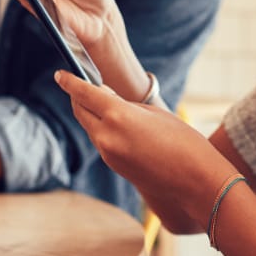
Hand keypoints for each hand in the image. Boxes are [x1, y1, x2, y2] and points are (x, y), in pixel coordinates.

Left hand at [54, 69, 232, 224]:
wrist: (196, 181)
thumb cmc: (183, 141)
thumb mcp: (154, 114)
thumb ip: (126, 104)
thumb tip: (105, 98)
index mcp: (118, 116)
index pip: (84, 94)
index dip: (70, 82)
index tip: (60, 74)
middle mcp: (107, 136)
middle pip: (81, 111)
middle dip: (78, 97)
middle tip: (81, 84)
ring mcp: (108, 154)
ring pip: (90, 127)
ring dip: (91, 113)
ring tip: (103, 101)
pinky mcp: (114, 166)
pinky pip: (101, 141)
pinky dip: (102, 129)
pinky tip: (115, 124)